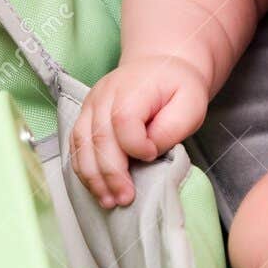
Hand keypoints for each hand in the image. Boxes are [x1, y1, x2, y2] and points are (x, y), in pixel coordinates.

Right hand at [68, 55, 209, 210]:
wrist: (161, 67)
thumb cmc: (178, 88)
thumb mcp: (191, 104)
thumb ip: (171, 128)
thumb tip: (148, 152)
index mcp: (131, 88)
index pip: (123, 120)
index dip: (135, 145)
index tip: (151, 156)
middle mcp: (104, 95)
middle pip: (99, 137)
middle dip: (111, 173)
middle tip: (126, 198)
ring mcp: (90, 106)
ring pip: (81, 145)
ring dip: (93, 177)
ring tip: (109, 200)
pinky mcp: (85, 117)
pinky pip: (77, 147)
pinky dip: (85, 171)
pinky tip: (98, 188)